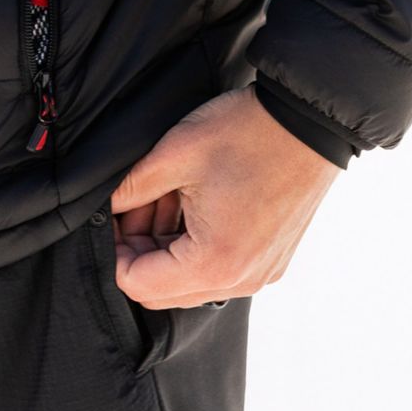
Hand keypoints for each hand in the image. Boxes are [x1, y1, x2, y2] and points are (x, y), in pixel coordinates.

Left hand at [107, 85, 341, 310]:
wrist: (309, 122)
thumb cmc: (247, 134)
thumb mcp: (175, 153)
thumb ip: (131, 187)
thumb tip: (102, 206)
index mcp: (214, 262)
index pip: (140, 285)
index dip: (113, 253)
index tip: (108, 217)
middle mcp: (240, 280)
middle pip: (165, 288)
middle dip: (138, 247)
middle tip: (133, 201)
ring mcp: (259, 273)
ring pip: (191, 278)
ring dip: (165, 243)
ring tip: (162, 193)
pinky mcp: (270, 259)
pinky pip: (219, 266)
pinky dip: (194, 242)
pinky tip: (189, 200)